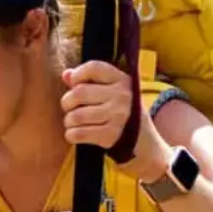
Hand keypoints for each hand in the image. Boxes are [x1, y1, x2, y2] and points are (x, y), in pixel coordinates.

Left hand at [61, 61, 166, 177]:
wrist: (146, 144)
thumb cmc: (124, 114)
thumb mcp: (114, 93)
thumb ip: (90, 82)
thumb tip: (67, 74)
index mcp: (123, 80)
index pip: (94, 67)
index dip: (77, 74)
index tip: (73, 84)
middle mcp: (122, 96)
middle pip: (79, 92)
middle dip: (67, 102)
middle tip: (69, 108)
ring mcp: (118, 116)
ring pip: (77, 115)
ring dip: (69, 120)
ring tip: (72, 122)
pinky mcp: (111, 135)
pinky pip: (80, 133)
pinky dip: (71, 135)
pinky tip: (73, 134)